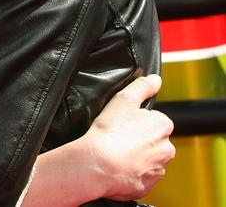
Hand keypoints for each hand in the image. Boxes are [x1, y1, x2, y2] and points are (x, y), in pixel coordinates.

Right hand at [82, 74, 174, 199]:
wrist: (99, 165)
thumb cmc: (110, 131)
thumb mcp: (123, 99)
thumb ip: (142, 86)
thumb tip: (156, 79)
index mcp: (163, 126)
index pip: (154, 119)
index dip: (137, 119)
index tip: (124, 122)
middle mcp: (166, 148)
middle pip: (153, 139)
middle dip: (140, 138)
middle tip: (119, 136)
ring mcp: (158, 169)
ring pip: (148, 157)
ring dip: (136, 155)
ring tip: (117, 151)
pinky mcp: (148, 185)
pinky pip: (141, 174)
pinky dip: (132, 170)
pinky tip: (118, 165)